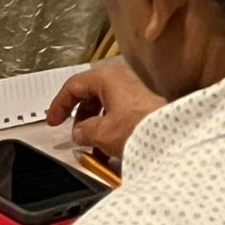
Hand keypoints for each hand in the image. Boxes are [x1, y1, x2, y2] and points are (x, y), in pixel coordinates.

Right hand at [47, 60, 164, 157]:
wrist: (171, 134)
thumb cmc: (139, 126)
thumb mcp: (101, 132)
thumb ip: (83, 131)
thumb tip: (79, 132)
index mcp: (107, 76)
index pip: (74, 85)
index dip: (59, 104)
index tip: (53, 120)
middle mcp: (121, 77)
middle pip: (90, 94)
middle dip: (80, 117)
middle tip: (74, 133)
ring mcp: (134, 88)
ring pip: (105, 105)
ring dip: (95, 126)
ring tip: (92, 147)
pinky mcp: (144, 101)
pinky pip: (120, 111)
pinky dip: (110, 127)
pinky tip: (108, 148)